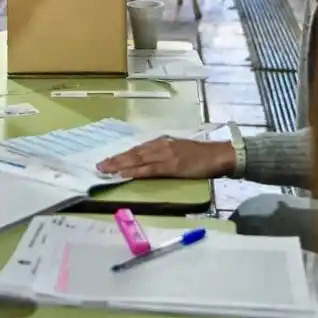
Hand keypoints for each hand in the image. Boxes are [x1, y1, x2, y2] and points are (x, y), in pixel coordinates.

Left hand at [96, 137, 234, 180]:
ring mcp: (165, 155)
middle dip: (116, 160)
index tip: (107, 161)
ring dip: (120, 165)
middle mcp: (161, 146)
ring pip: (137, 160)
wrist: (219, 155)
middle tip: (99, 166)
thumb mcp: (180, 152)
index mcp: (162, 143)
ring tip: (105, 170)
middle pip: (133, 153)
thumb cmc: (202, 156)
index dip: (122, 155)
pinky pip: (150, 169)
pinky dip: (135, 171)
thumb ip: (165, 155)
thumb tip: (150, 163)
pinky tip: (124, 174)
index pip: (137, 149)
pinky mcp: (172, 166)